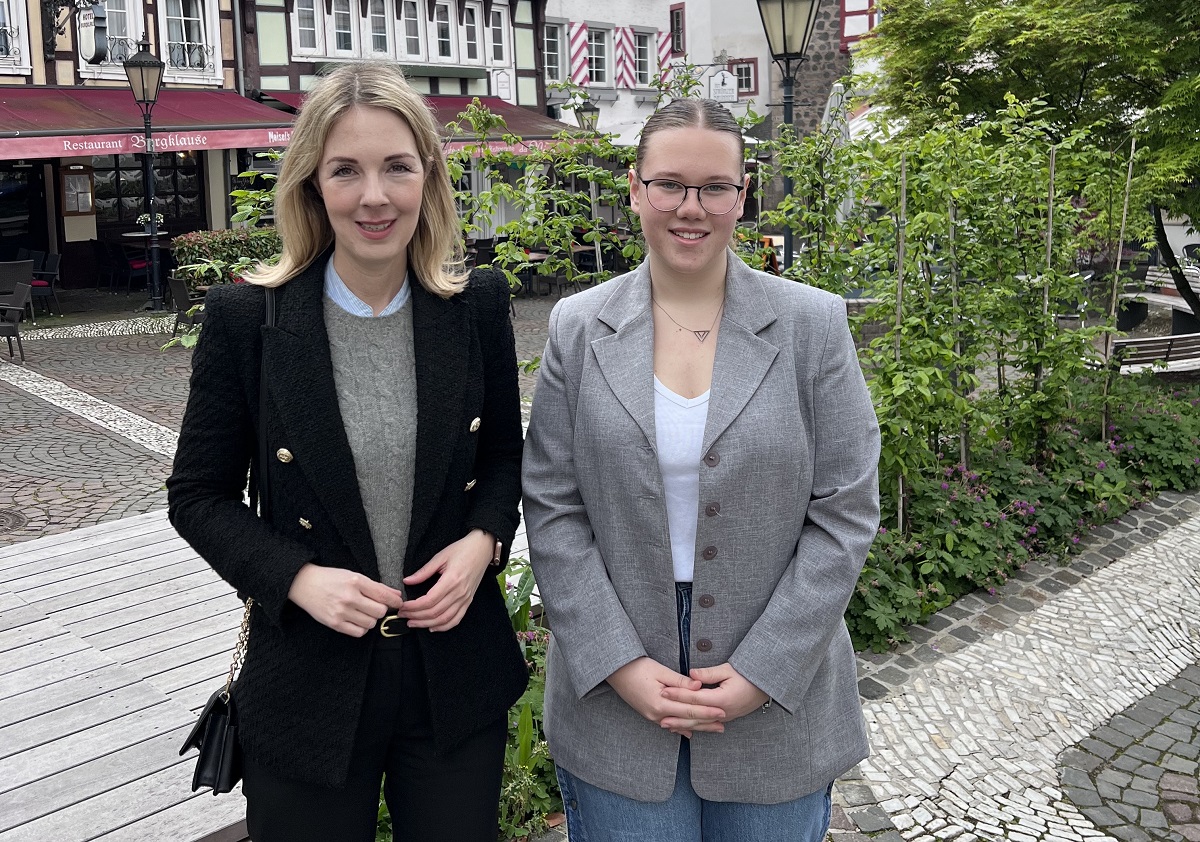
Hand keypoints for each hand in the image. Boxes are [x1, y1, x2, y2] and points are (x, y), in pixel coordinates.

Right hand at [287, 563, 404, 636]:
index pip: (384, 595)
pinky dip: (362, 628)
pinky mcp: (334, 624)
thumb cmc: (331, 578)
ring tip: (364, 612)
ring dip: (371, 619)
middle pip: (380, 612)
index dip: (395, 602)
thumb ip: (376, 586)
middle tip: (376, 607)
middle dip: (382, 610)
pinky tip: (357, 620)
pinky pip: (359, 633)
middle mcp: (349, 597)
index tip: (398, 604)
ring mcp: (341, 612)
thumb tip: (396, 595)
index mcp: (356, 582)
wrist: (304, 584)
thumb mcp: (354, 576)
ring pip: (371, 623)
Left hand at [397, 529, 493, 631]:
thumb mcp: (441, 556)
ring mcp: (465, 599)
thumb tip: (407, 581)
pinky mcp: (468, 601)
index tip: (403, 606)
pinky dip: (444, 626)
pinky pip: (456, 619)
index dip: (413, 607)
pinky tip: (432, 627)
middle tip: (403, 615)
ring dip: (427, 624)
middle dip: (416, 616)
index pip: (429, 600)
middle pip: (434, 612)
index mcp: (451, 580)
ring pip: (444, 619)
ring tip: (413, 623)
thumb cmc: (462, 550)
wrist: (483, 549)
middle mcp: (459, 592)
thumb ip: (424, 571)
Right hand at [607, 657, 725, 738]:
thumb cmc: (637, 667)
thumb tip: (699, 686)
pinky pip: (668, 724)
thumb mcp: (660, 670)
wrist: (615, 671)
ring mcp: (652, 716)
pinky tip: (689, 732)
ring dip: (697, 727)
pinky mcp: (649, 714)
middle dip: (706, 723)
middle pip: (686, 721)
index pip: (689, 709)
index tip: (722, 712)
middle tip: (723, 725)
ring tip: (712, 729)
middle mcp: (656, 714)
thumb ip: (680, 681)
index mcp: (660, 703)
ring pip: (679, 724)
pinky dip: (680, 728)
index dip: (707, 711)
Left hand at [659, 663, 769, 727]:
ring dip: (683, 725)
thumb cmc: (747, 675)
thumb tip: (691, 674)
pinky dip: (694, 726)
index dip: (678, 694)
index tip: (664, 691)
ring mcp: (725, 717)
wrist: (766, 686)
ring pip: (700, 724)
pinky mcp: (726, 718)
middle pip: (695, 716)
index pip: (695, 698)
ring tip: (667, 725)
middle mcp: (723, 712)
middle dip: (676, 716)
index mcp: (722, 699)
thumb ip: (708, 674)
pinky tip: (684, 728)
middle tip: (659, 717)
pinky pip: (707, 724)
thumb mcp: (728, 670)